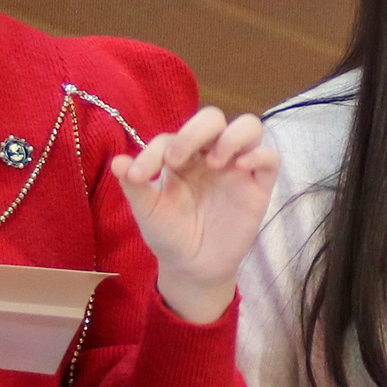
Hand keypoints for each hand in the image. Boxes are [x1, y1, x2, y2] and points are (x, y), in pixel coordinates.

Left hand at [112, 106, 277, 324]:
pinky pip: (269, 159)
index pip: (170, 138)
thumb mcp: (148, 211)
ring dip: (231, 136)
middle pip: (212, 118)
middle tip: (175, 161)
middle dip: (193, 132)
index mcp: (181, 156)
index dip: (152, 152)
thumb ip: (135, 185)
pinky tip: (241, 168)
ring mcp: (237, 168)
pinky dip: (259, 155)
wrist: (192, 267)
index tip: (137, 176)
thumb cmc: (169, 234)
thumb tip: (117, 162)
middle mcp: (210, 155)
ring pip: (248, 127)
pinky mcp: (258, 185)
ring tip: (215, 162)